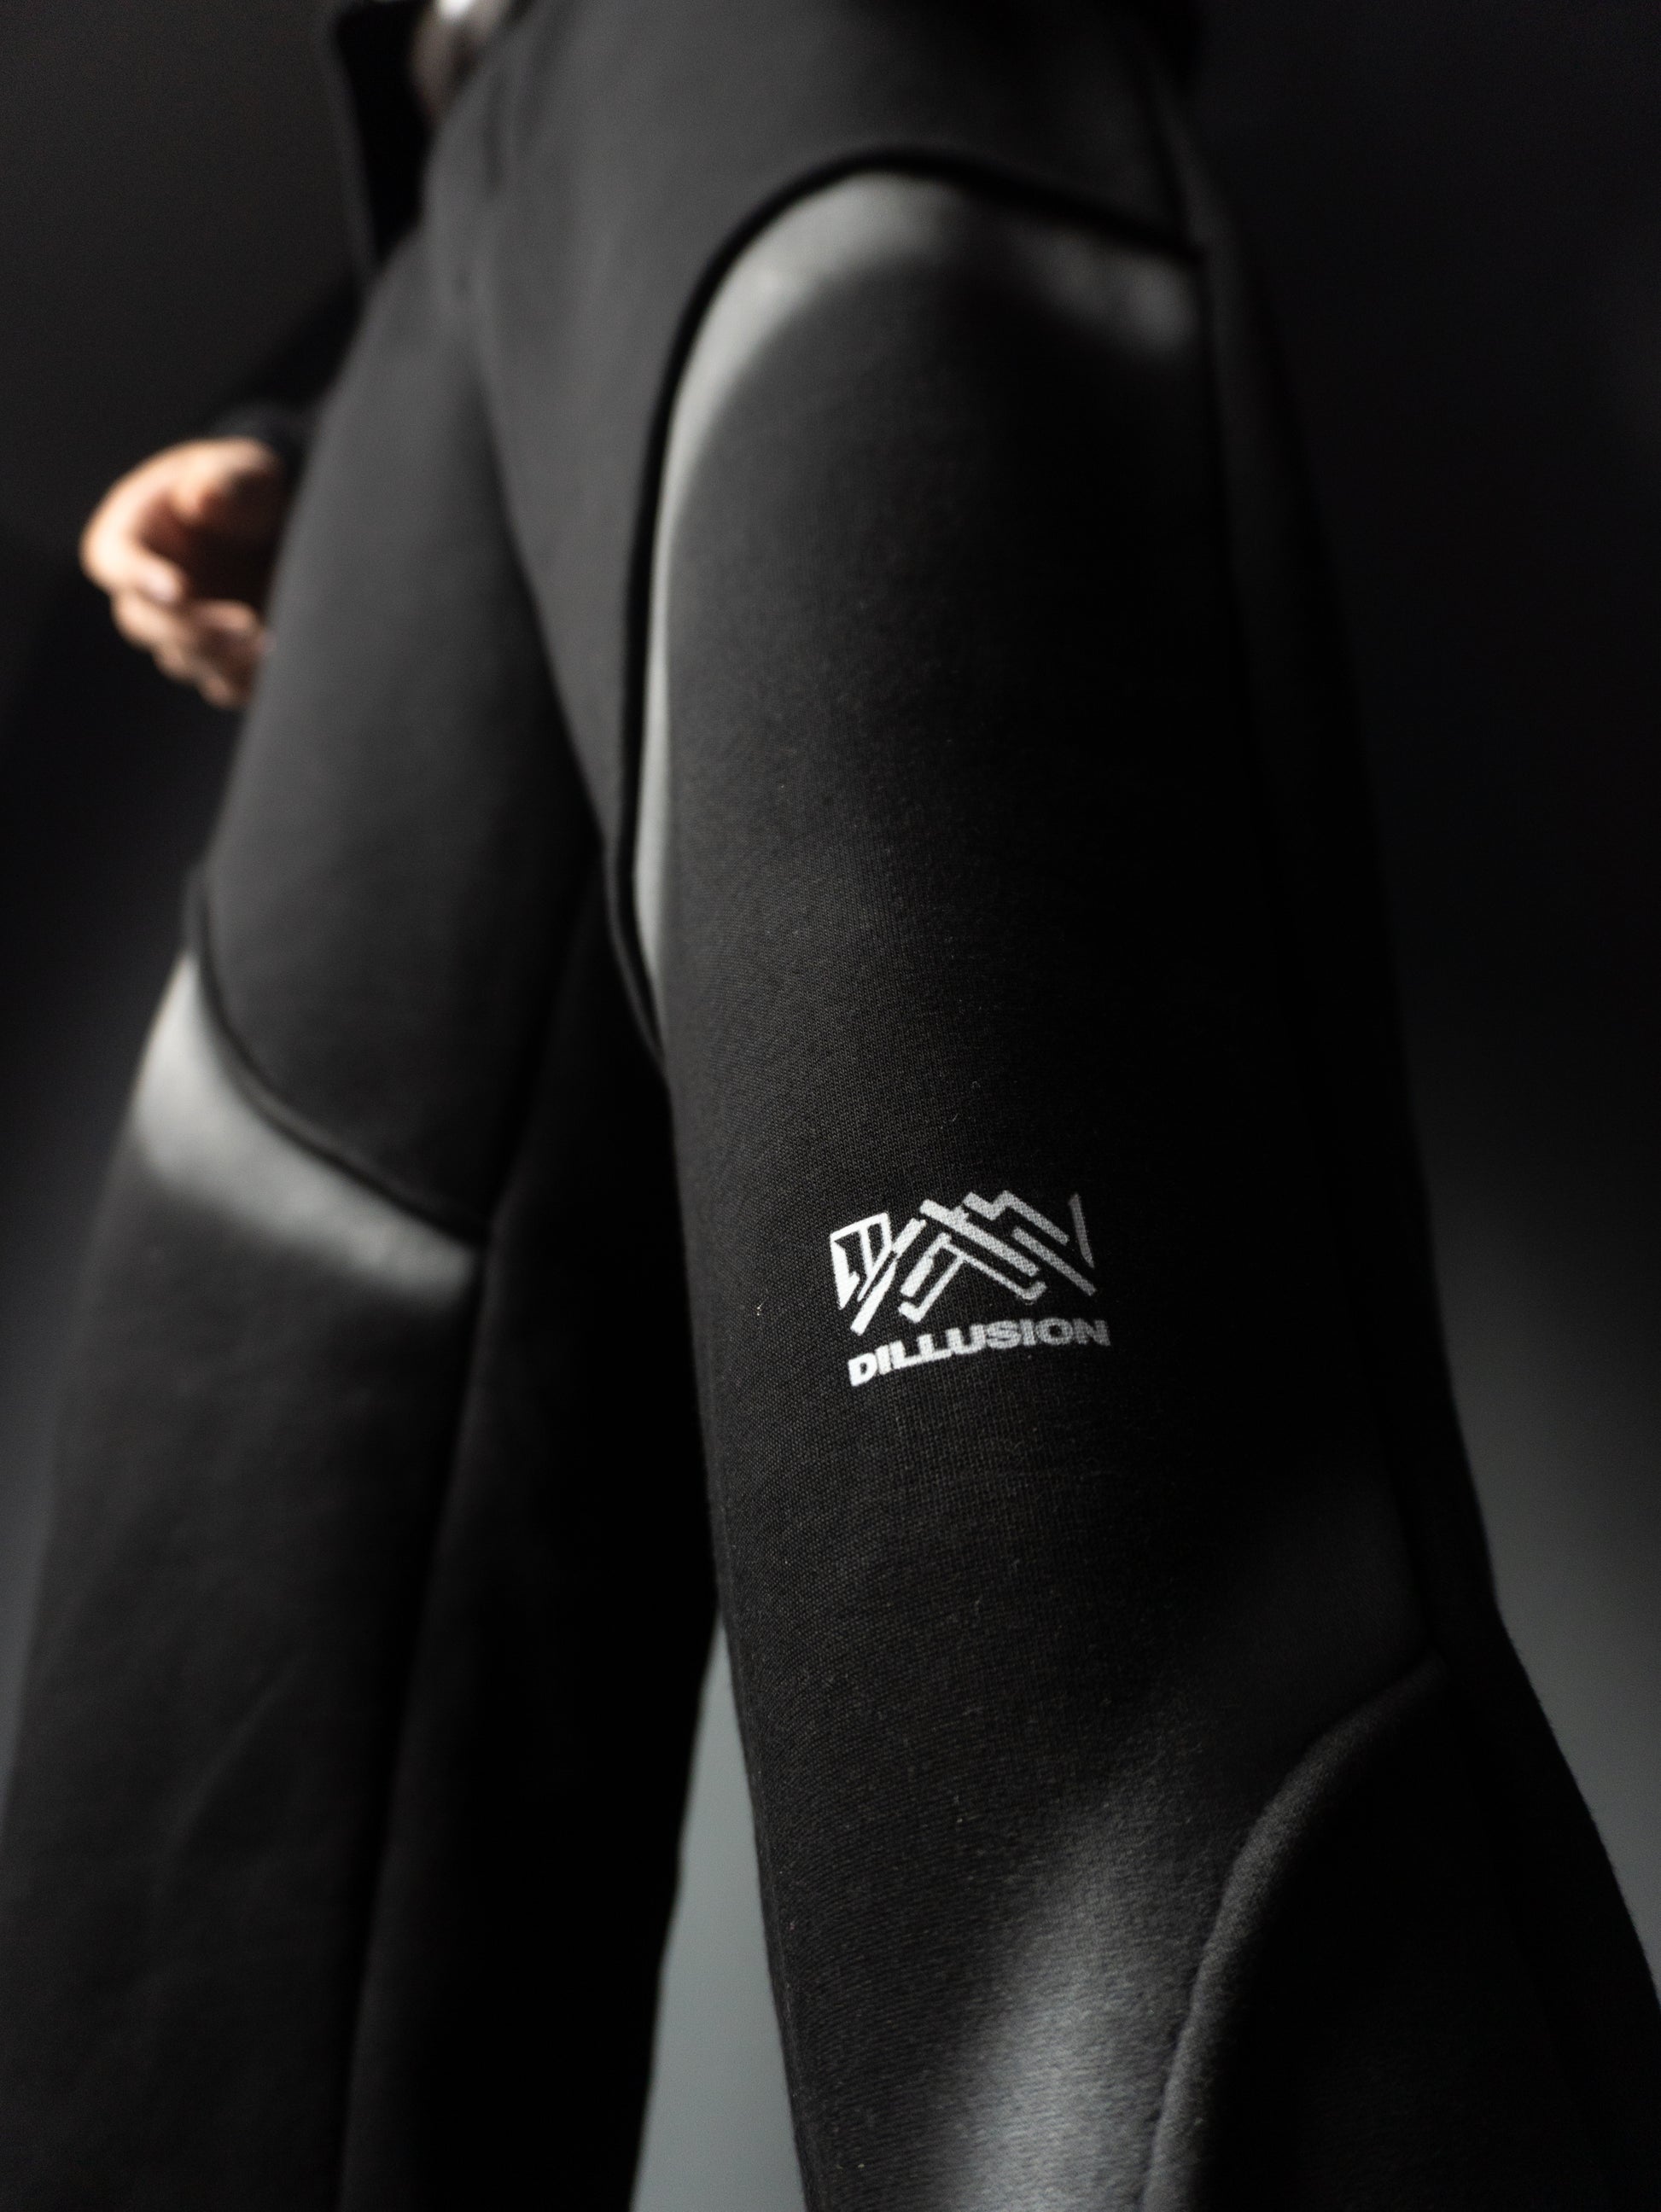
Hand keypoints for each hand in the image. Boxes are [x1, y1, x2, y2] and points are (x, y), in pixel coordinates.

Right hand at [80, 437, 293, 709]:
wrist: (275, 523)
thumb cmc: (243, 485)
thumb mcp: (237, 467)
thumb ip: (221, 478)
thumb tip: (201, 500)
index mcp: (130, 534)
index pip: (114, 562)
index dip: (140, 578)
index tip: (179, 589)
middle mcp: (145, 590)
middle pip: (145, 624)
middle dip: (193, 630)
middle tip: (248, 624)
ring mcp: (179, 628)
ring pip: (181, 660)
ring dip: (224, 660)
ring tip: (274, 644)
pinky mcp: (217, 656)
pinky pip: (221, 684)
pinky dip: (247, 683)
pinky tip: (280, 669)